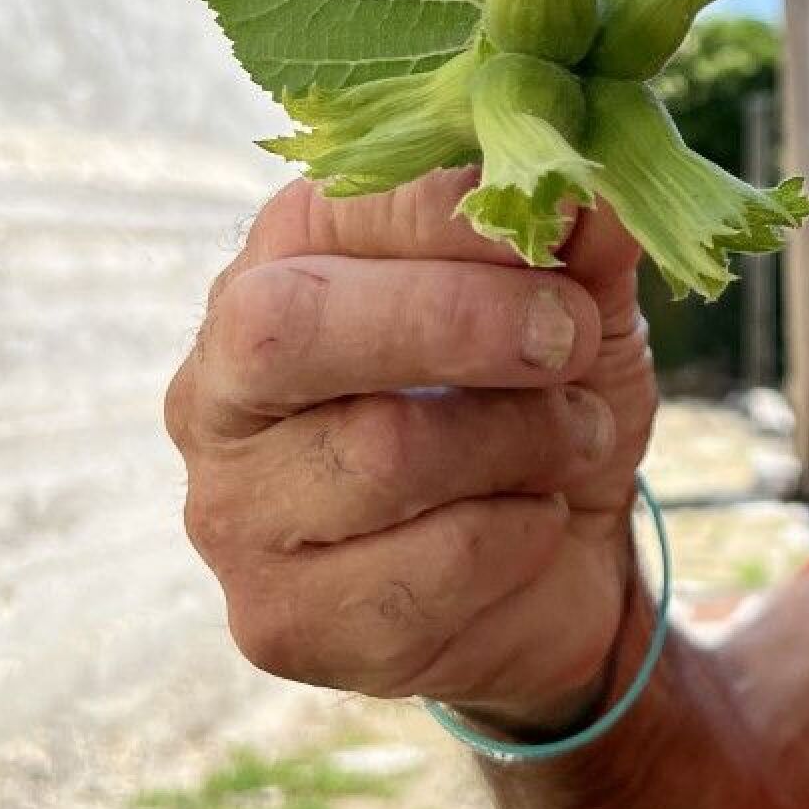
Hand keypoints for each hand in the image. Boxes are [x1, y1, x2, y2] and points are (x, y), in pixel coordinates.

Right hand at [164, 168, 657, 735]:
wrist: (554, 576)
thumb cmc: (538, 406)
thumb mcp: (579, 306)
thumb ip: (578, 241)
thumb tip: (589, 187)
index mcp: (277, 269)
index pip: (331, 208)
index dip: (456, 213)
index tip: (564, 224)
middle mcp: (219, 386)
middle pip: (292, 327)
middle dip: (458, 321)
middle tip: (572, 335)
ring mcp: (234, 512)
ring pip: (382, 451)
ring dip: (525, 438)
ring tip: (578, 436)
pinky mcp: (279, 621)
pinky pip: (424, 567)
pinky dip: (521, 535)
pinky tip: (535, 522)